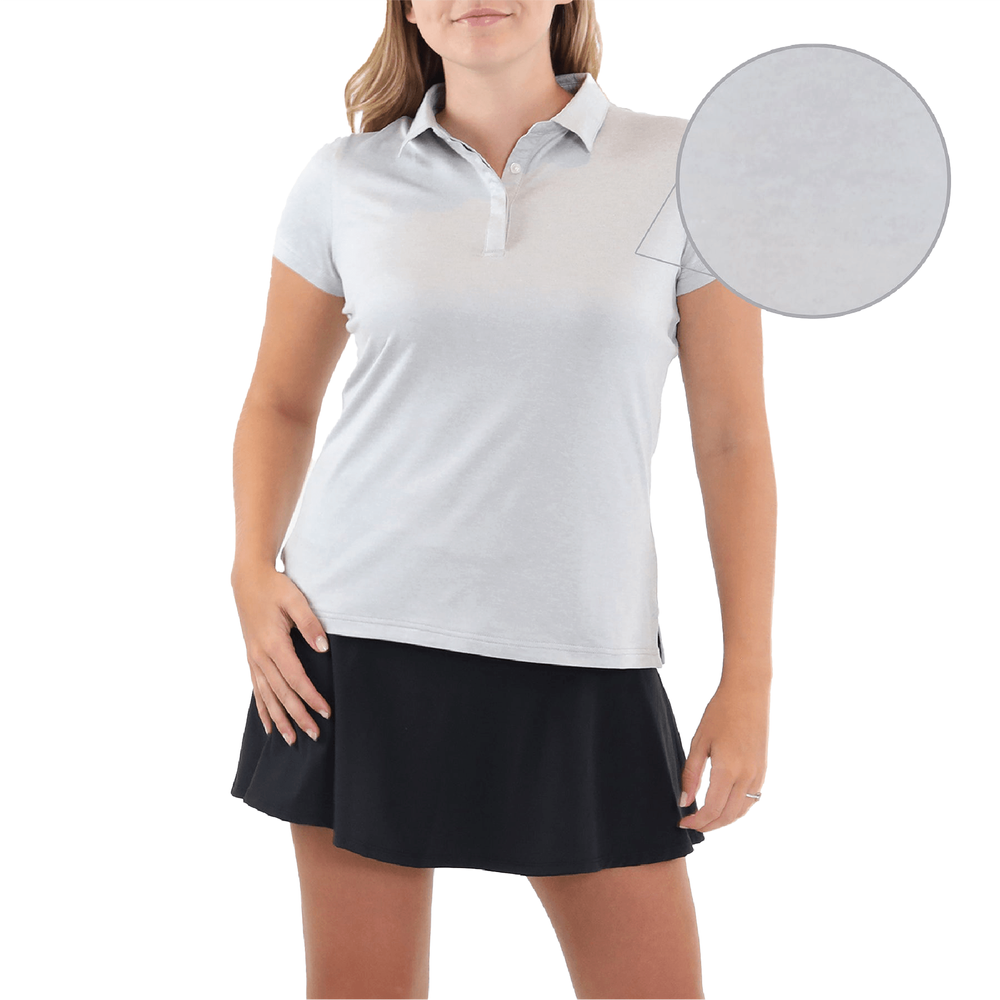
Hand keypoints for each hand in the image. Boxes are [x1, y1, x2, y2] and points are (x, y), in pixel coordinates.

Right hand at [231, 565, 332, 745]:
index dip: (311, 697)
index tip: (326, 711)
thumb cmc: (275, 587)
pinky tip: (269, 726)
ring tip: (292, 740)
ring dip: (280, 719)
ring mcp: (254, 658)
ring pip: (267, 696)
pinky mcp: (252, 657)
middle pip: (282, 693)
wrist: (248, 579)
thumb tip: (323, 648)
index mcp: (274, 643)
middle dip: (298, 716)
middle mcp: (261, 656)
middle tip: (314, 735)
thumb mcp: (295, 599)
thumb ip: (310, 623)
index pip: (296, 678)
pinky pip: (257, 689)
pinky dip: (263, 709)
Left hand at [677, 674, 769, 832]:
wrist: (748, 693)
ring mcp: (758, 774)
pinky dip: (736, 809)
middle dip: (708, 825)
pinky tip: (723, 806)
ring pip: (741, 811)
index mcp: (728, 770)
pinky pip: (751, 800)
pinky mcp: (763, 770)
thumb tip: (684, 801)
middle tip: (691, 825)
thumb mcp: (699, 741)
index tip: (682, 823)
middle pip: (728, 816)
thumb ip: (691, 774)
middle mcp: (747, 776)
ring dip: (723, 820)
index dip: (697, 821)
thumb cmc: (720, 713)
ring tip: (705, 819)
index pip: (712, 809)